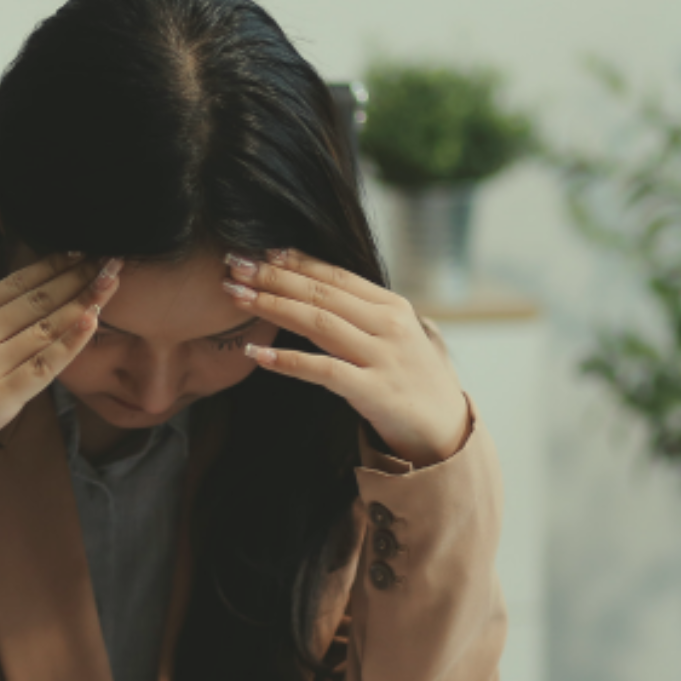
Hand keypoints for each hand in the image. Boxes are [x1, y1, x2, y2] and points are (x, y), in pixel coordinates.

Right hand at [0, 254, 119, 483]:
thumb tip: (18, 304)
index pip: (14, 283)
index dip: (52, 265)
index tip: (80, 251)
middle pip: (36, 299)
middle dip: (76, 276)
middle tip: (110, 258)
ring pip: (45, 327)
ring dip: (84, 302)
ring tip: (111, 282)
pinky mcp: (0, 398)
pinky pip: (44, 365)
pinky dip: (71, 341)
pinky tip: (92, 320)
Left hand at [221, 249, 467, 466]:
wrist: (445, 429)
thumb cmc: (414, 381)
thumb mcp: (396, 336)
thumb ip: (364, 313)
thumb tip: (322, 290)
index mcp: (392, 306)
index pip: (336, 275)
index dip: (295, 262)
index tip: (260, 251)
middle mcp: (388, 325)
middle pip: (321, 293)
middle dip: (273, 277)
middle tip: (235, 265)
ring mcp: (381, 357)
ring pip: (318, 322)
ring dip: (272, 306)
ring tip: (237, 297)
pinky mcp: (372, 390)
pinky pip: (322, 370)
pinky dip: (287, 360)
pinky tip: (258, 353)